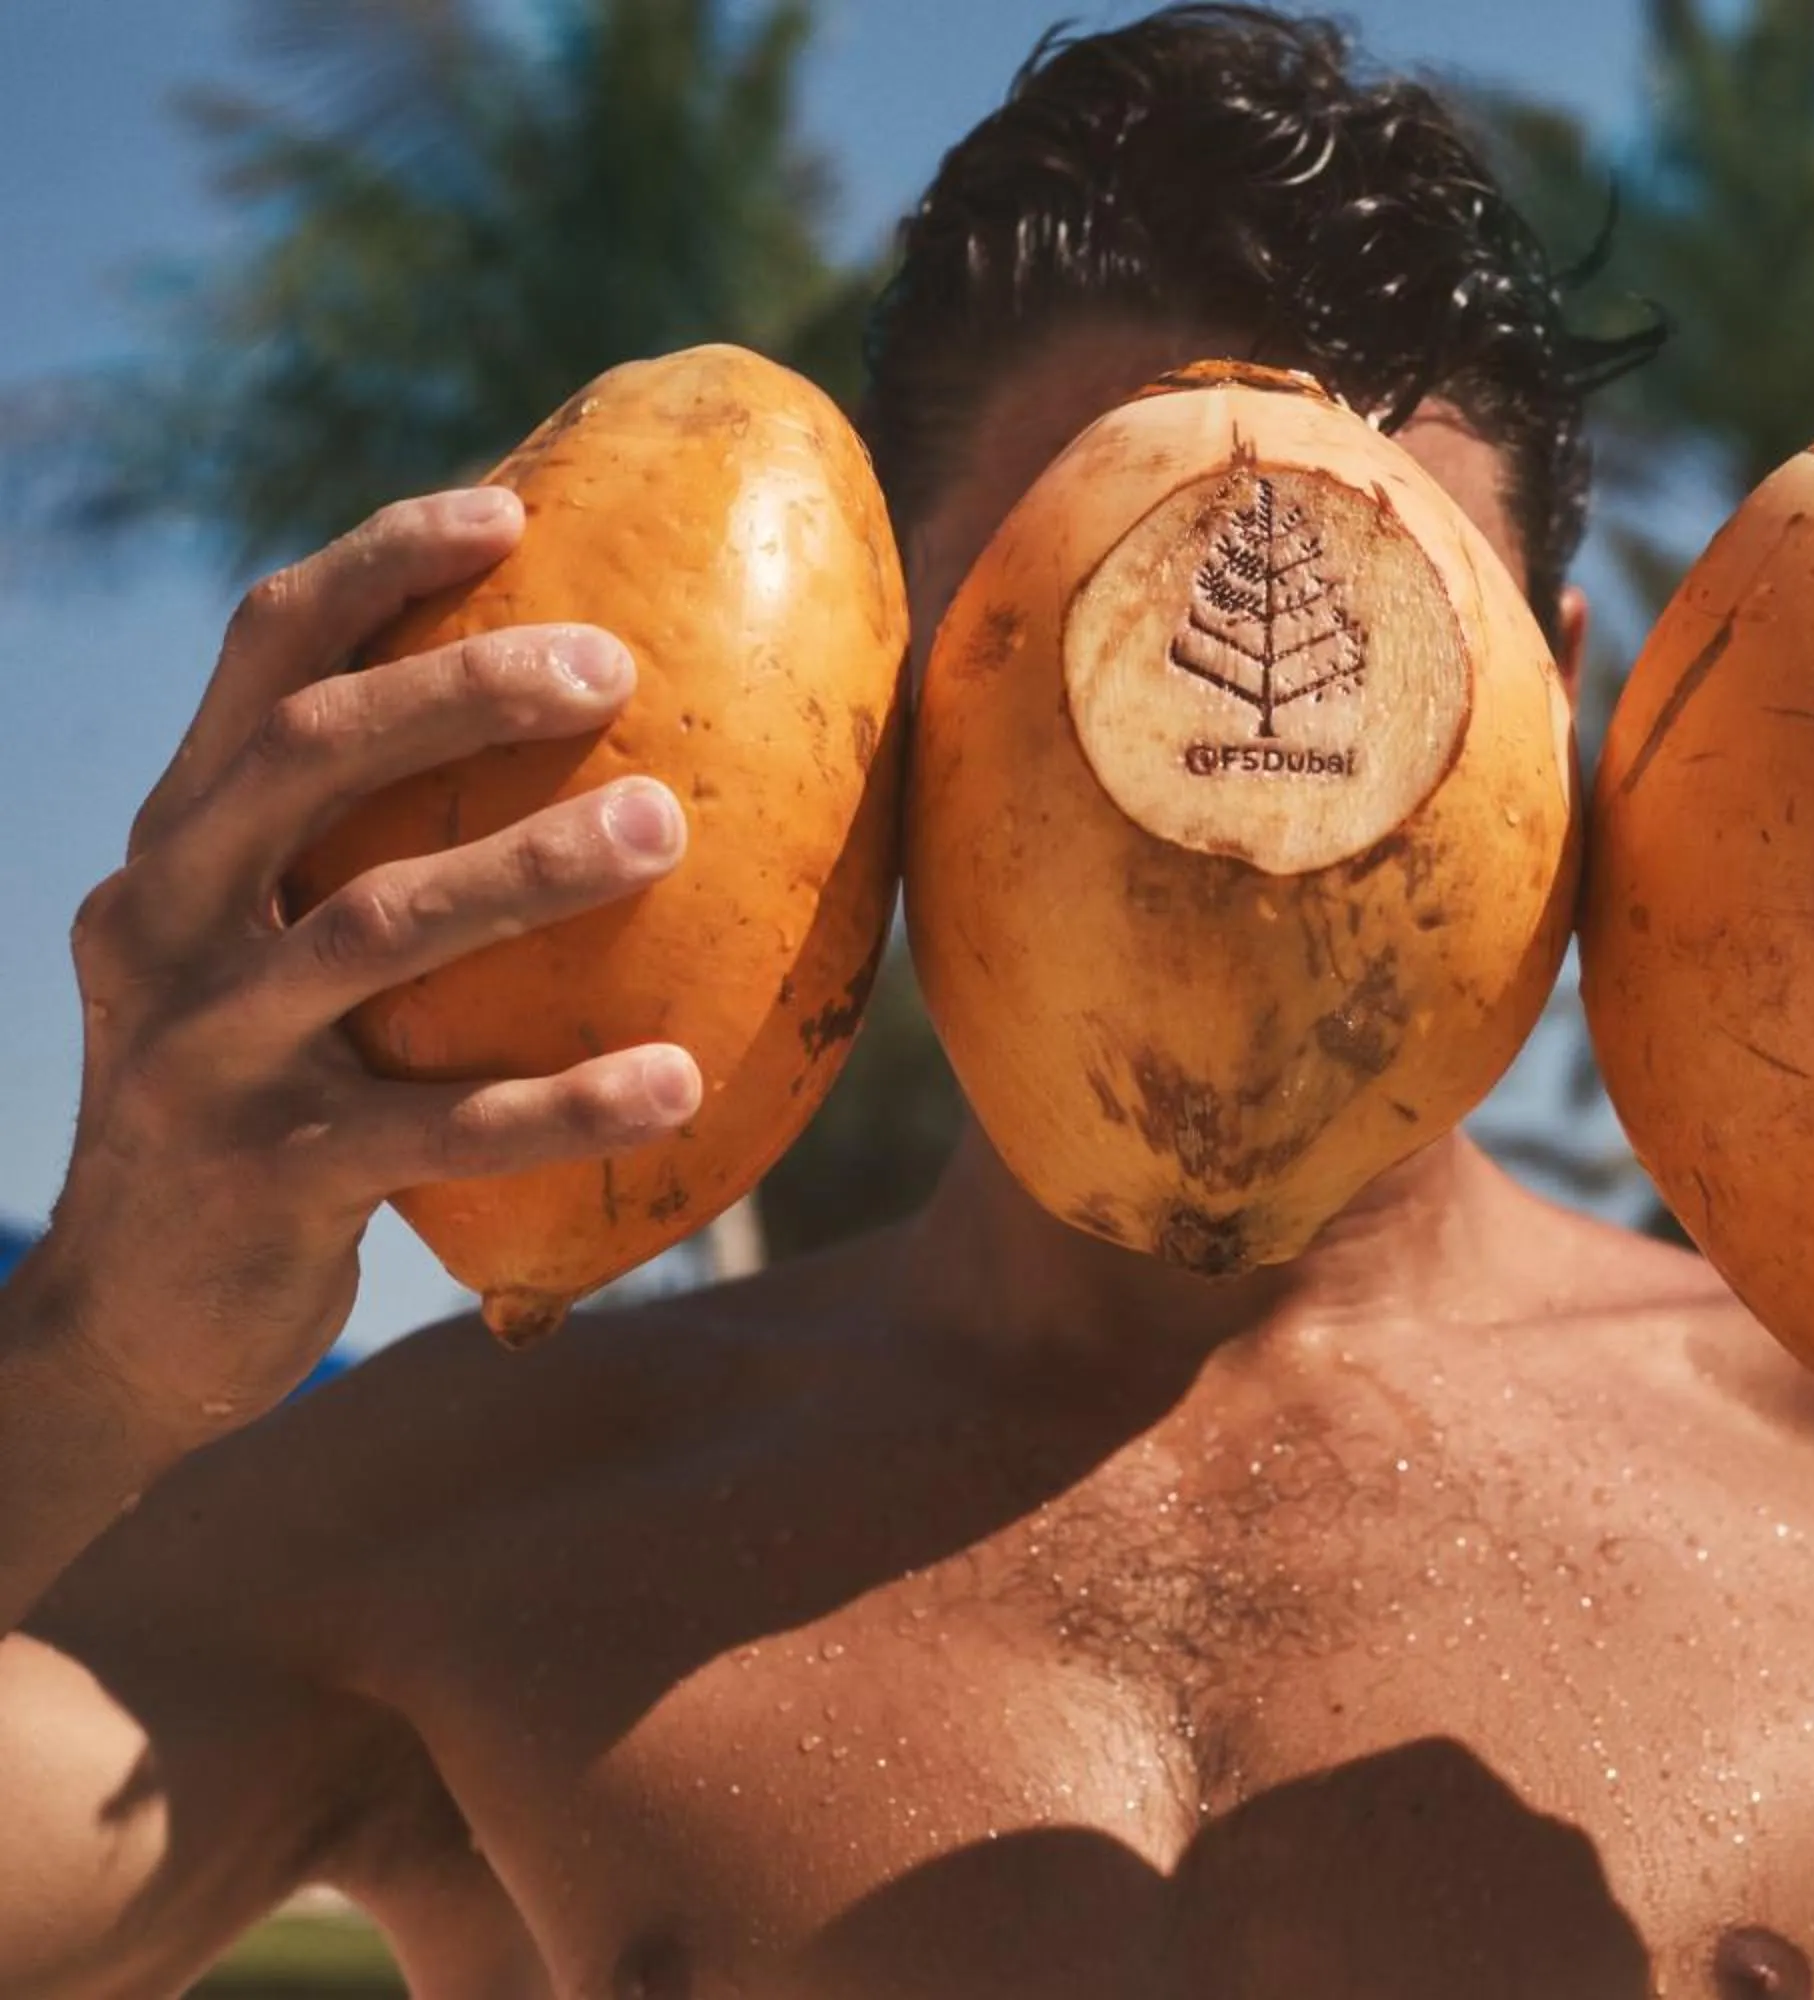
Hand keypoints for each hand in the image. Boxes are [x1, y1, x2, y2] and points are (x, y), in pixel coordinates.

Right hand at [29, 490, 698, 1454]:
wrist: (125, 1323)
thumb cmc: (263, 1110)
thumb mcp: (276, 966)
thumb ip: (370, 864)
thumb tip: (598, 760)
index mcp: (180, 843)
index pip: (263, 656)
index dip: (378, 566)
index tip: (512, 512)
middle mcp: (163, 918)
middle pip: (304, 754)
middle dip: (457, 689)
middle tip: (618, 664)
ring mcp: (201, 1049)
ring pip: (371, 928)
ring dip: (526, 871)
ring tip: (668, 830)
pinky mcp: (258, 1176)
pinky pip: (431, 1128)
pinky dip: (562, 1103)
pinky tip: (680, 1083)